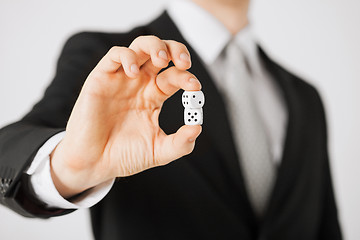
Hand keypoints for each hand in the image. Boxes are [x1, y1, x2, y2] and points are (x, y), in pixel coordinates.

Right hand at [50, 36, 201, 197]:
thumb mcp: (159, 152)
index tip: (195, 87)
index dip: (187, 78)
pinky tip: (134, 72)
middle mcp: (139, 83)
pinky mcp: (101, 78)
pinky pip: (115, 55)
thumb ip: (181, 143)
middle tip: (184, 63)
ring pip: (140, 46)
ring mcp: (120, 79)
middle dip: (176, 51)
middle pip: (161, 53)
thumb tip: (197, 127)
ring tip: (162, 60)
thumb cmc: (124, 156)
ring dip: (155, 46)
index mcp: (153, 96)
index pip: (174, 76)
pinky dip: (127, 57)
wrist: (94, 164)